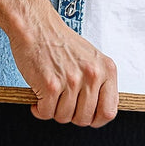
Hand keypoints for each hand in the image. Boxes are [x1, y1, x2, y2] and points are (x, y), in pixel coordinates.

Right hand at [0, 0, 117, 126]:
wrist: (36, 25)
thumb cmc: (61, 43)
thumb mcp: (91, 60)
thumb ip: (98, 84)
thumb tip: (99, 112)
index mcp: (106, 70)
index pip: (108, 112)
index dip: (95, 120)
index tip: (86, 116)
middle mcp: (92, 75)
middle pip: (84, 119)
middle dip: (70, 115)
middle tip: (62, 102)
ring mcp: (72, 81)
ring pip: (64, 118)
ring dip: (53, 111)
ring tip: (50, 95)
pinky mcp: (51, 85)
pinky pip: (46, 113)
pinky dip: (39, 109)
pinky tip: (38, 97)